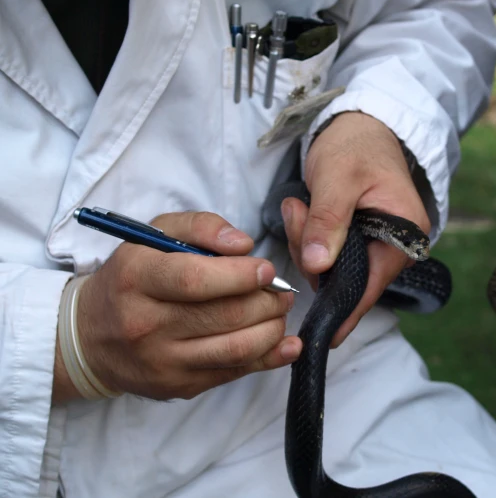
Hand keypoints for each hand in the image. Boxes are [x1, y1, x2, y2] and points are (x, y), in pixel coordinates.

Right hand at [54, 212, 301, 402]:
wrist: (90, 337)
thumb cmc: (132, 278)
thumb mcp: (153, 236)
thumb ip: (200, 227)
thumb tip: (243, 244)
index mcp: (135, 278)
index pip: (194, 280)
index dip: (240, 275)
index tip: (267, 270)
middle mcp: (145, 324)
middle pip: (224, 316)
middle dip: (267, 301)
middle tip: (282, 291)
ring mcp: (162, 361)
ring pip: (235, 349)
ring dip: (272, 328)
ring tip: (280, 311)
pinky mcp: (177, 386)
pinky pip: (233, 373)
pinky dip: (268, 358)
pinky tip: (287, 345)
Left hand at [280, 112, 429, 346]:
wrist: (360, 125)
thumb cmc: (356, 145)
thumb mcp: (338, 177)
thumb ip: (327, 220)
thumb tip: (316, 266)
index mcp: (404, 235)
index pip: (371, 285)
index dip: (345, 310)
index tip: (323, 336)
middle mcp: (393, 247)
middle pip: (346, 277)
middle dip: (312, 254)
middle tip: (297, 212)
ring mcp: (374, 245)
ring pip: (331, 266)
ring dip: (306, 240)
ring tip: (300, 204)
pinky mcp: (356, 239)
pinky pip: (326, 252)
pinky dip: (309, 236)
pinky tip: (303, 209)